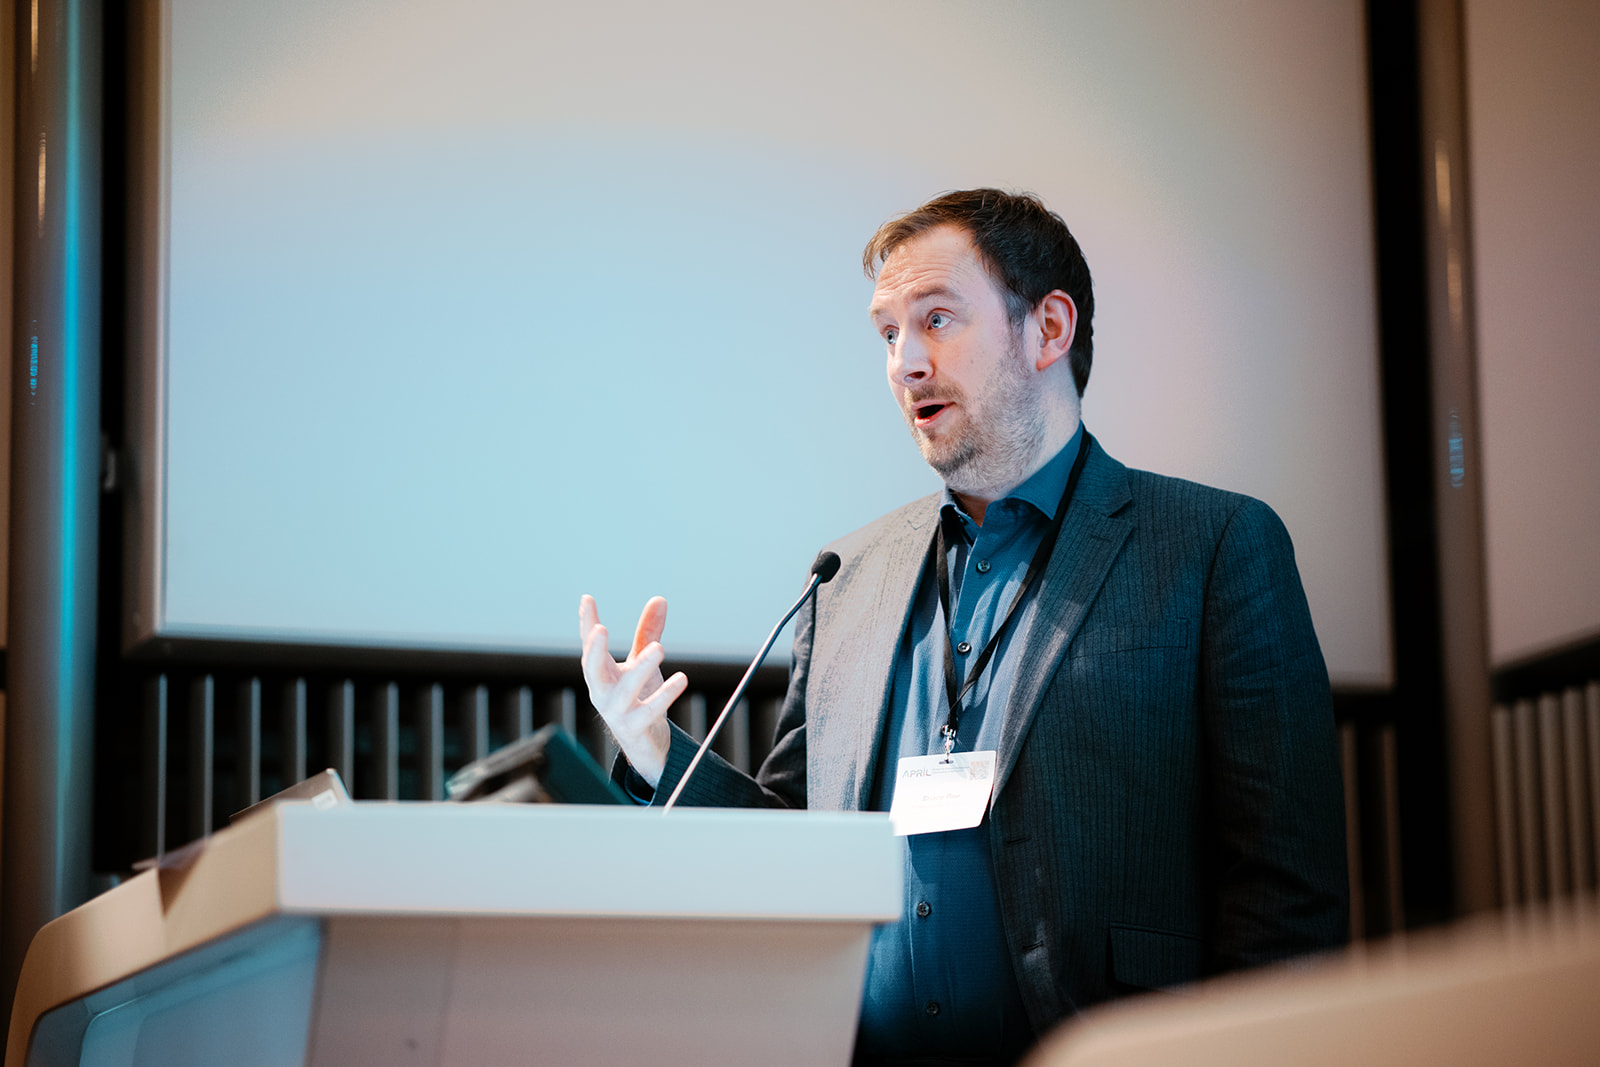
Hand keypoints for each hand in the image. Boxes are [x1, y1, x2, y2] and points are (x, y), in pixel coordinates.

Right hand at [578, 594, 687, 788]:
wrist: (644, 743)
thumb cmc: (638, 697)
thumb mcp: (641, 663)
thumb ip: (648, 634)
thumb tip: (660, 599)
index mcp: (600, 673)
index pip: (590, 645)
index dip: (587, 623)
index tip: (587, 599)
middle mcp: (602, 692)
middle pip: (592, 669)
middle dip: (594, 650)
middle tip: (600, 630)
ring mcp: (616, 711)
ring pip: (625, 690)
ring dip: (641, 669)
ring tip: (660, 648)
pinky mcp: (635, 727)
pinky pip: (649, 711)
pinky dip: (665, 696)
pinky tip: (682, 679)